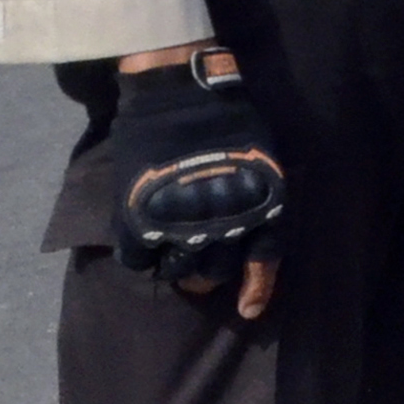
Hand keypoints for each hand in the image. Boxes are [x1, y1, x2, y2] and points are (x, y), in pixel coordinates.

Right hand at [108, 48, 285, 319]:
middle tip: (200, 260)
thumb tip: (254, 239)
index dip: (256, 290)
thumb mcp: (266, 162)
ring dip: (177, 268)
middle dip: (209, 272)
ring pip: (178, 272)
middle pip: (215, 272)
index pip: (263, 263)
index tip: (249, 311)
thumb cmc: (230, 122)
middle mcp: (220, 224)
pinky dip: (140, 256)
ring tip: (172, 253)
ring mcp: (176, 223)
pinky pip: (136, 259)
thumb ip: (262, 200)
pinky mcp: (136, 217)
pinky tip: (143, 243)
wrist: (179, 91)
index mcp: (258, 210)